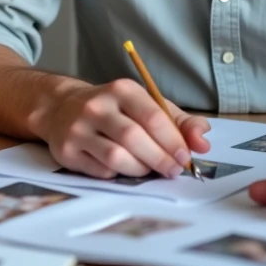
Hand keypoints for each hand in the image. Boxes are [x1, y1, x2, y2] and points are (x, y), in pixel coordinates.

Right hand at [38, 78, 210, 179]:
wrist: (62, 109)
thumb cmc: (115, 110)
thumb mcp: (146, 105)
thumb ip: (179, 122)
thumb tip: (203, 142)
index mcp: (121, 89)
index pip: (152, 117)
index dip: (173, 141)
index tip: (184, 157)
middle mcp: (97, 106)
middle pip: (134, 138)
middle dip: (159, 159)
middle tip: (172, 171)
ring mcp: (78, 129)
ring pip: (116, 158)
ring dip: (140, 169)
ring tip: (148, 170)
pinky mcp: (67, 151)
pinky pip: (100, 171)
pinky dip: (118, 175)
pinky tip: (123, 169)